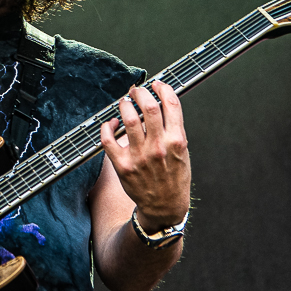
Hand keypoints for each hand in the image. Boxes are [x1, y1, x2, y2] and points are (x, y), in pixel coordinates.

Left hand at [99, 81, 190, 231]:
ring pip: (128, 119)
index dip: (163, 88)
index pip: (171, 104)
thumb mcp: (183, 151)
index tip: (157, 84)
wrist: (165, 206)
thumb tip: (160, 102)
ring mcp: (140, 156)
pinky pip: (108, 140)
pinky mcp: (123, 166)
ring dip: (124, 105)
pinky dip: (107, 127)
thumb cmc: (174, 177)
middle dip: (140, 92)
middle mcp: (159, 146)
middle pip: (148, 106)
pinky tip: (111, 123)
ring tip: (124, 102)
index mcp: (177, 140)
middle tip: (136, 90)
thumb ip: (173, 129)